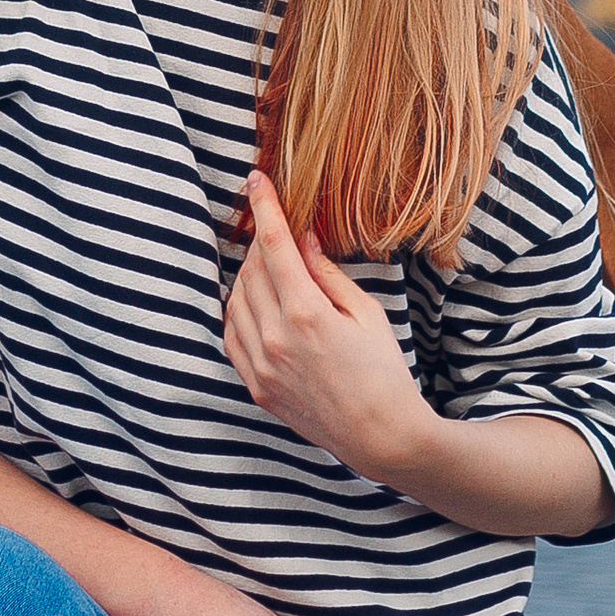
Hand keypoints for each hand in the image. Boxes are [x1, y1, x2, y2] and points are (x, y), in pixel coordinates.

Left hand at [222, 173, 430, 483]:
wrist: (379, 436)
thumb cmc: (383, 371)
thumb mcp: (366, 312)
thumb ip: (328, 274)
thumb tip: (303, 238)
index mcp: (306, 314)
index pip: (273, 246)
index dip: (264, 206)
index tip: (255, 179)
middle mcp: (275, 338)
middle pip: (251, 269)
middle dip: (261, 242)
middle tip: (278, 232)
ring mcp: (260, 365)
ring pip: (236, 300)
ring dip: (250, 276)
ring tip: (276, 270)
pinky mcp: (256, 386)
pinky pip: (232, 335)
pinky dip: (240, 311)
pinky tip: (261, 305)